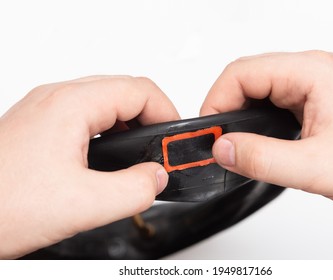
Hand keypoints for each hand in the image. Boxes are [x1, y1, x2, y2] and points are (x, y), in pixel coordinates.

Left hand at [0, 76, 179, 258]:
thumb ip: (134, 190)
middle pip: (124, 91)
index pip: (140, 90)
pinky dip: (108, 131)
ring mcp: (46, 109)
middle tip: (160, 148)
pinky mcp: (41, 125)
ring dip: (129, 124)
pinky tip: (110, 156)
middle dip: (150, 117)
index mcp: (71, 105)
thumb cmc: (0, 204)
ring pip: (105, 102)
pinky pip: (87, 116)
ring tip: (139, 153)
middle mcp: (56, 99)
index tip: (174, 139)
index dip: (167, 112)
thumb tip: (156, 178)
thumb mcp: (83, 205)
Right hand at [200, 51, 332, 214]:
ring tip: (234, 143)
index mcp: (313, 73)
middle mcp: (313, 73)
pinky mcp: (315, 102)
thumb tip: (223, 148)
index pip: (242, 73)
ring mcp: (315, 86)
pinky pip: (272, 103)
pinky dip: (256, 121)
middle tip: (217, 140)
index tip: (209, 132)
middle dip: (225, 109)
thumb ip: (263, 159)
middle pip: (246, 78)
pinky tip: (255, 140)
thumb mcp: (318, 167)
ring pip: (258, 90)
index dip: (217, 102)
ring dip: (240, 115)